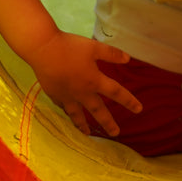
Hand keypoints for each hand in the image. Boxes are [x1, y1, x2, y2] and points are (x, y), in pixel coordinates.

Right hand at [24, 33, 142, 137]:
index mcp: (94, 80)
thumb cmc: (70, 46)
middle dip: (108, 123)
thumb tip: (128, 59)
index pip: (116, 93)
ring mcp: (67, 95)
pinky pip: (63, 106)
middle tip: (116, 133)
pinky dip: (67, 112)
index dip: (129, 101)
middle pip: (98, 111)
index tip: (139, 109)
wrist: (42, 49)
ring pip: (77, 114)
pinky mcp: (54, 93)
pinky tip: (68, 114)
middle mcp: (82, 92)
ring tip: (88, 134)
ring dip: (84, 125)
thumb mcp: (94, 47)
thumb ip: (111, 54)